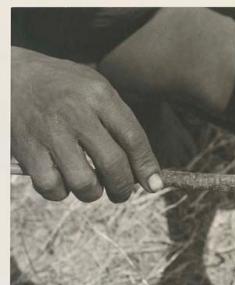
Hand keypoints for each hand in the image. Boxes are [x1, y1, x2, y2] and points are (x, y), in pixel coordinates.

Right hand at [11, 47, 162, 202]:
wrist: (9, 75)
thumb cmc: (63, 87)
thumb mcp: (96, 89)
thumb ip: (121, 122)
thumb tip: (146, 169)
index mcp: (99, 95)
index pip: (134, 138)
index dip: (147, 167)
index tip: (154, 185)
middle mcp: (76, 113)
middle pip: (113, 164)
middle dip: (123, 188)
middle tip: (121, 193)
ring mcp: (50, 132)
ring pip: (84, 183)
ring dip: (92, 193)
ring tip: (91, 186)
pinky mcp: (27, 149)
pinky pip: (52, 187)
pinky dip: (61, 192)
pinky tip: (62, 181)